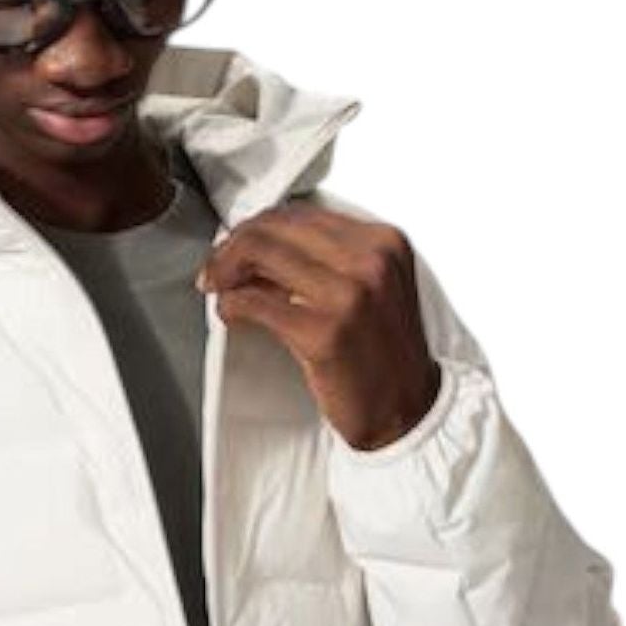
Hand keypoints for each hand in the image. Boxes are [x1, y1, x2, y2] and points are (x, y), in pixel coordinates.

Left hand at [197, 205, 442, 451]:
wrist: (408, 411)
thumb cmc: (385, 356)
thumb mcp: (373, 289)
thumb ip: (330, 261)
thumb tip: (265, 248)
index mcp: (383, 242)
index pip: (303, 214)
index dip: (259, 227)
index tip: (237, 246)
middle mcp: (369, 260)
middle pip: (277, 227)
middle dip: (235, 244)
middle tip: (216, 268)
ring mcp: (348, 295)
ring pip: (261, 254)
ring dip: (226, 269)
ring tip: (217, 287)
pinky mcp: (322, 334)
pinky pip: (255, 302)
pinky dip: (232, 304)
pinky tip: (230, 314)